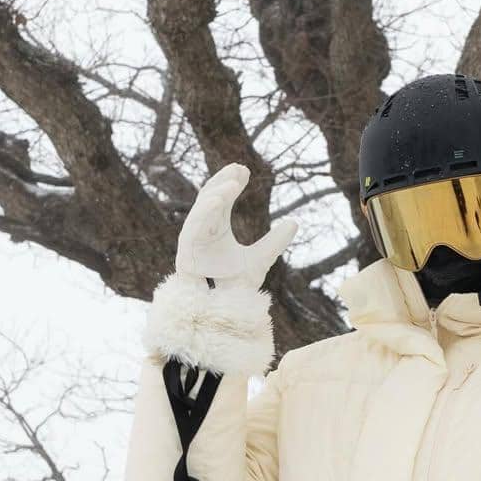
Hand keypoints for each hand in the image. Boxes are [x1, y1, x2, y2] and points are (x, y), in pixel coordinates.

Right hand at [175, 164, 297, 288]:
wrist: (224, 312)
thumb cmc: (235, 286)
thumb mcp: (261, 259)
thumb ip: (275, 242)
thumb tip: (295, 222)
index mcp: (216, 228)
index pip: (222, 199)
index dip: (231, 183)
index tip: (245, 170)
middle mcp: (203, 231)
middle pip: (209, 198)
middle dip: (222, 182)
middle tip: (239, 168)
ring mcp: (192, 241)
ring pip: (201, 210)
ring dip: (216, 194)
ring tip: (233, 183)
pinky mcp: (185, 252)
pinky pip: (193, 227)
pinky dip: (205, 212)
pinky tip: (219, 200)